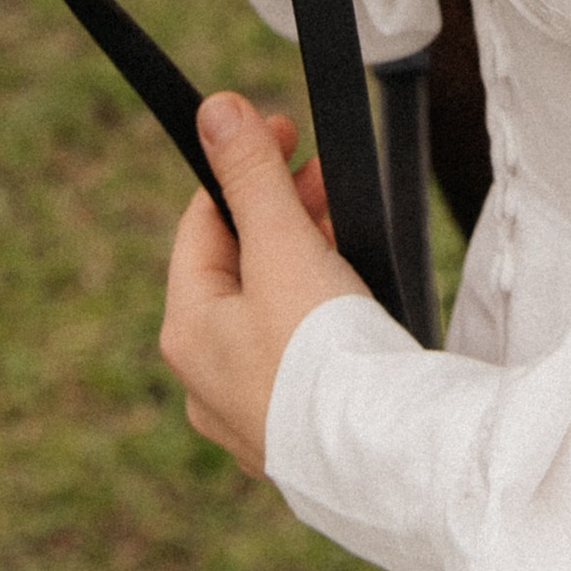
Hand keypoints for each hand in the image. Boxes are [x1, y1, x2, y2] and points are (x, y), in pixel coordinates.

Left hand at [160, 93, 372, 476]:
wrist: (382, 458)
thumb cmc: (323, 354)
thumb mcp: (282, 244)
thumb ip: (249, 175)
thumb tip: (212, 111)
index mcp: (187, 333)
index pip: (203, 225)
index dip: (241, 168)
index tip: (288, 135)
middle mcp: (207, 381)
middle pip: (236, 270)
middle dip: (281, 213)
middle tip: (326, 180)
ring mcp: (251, 414)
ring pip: (269, 313)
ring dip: (303, 261)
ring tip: (349, 233)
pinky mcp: (297, 435)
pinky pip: (298, 355)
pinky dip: (322, 315)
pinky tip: (357, 302)